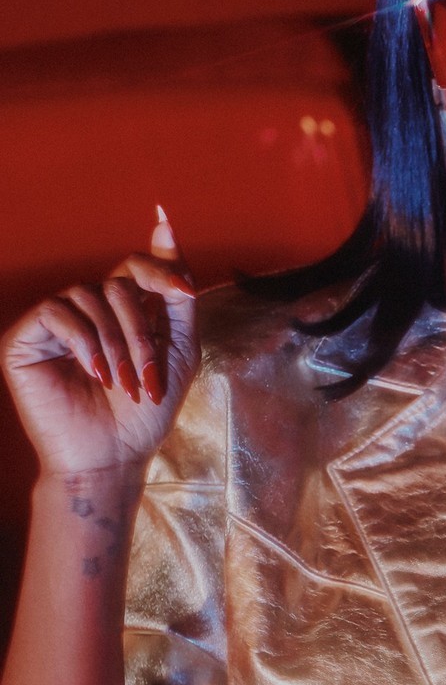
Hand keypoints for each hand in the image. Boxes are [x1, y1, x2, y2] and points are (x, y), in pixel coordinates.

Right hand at [1, 208, 199, 476]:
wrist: (112, 457)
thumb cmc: (145, 412)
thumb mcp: (178, 349)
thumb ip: (175, 295)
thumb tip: (165, 227)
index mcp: (122, 311)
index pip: (136, 267)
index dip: (160, 265)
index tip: (181, 287)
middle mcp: (87, 310)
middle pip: (120, 284)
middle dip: (143, 332)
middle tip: (149, 377)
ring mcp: (55, 323)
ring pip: (90, 296)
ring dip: (117, 343)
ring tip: (125, 384)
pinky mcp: (26, 338)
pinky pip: (57, 312)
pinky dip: (83, 342)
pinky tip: (95, 374)